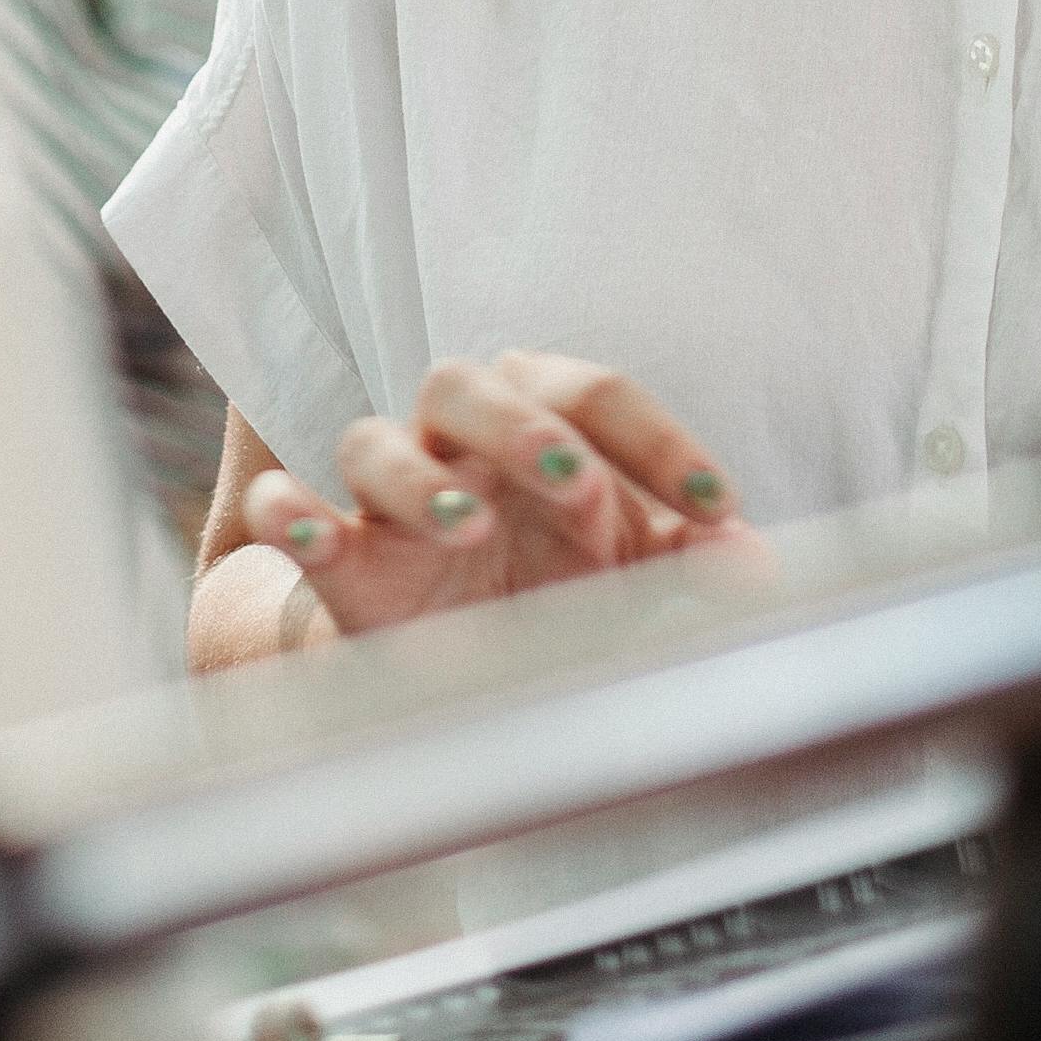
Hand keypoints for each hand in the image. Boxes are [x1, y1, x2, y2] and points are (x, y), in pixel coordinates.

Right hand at [231, 351, 748, 635]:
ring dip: (420, 477)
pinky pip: (285, 510)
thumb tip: (755, 561)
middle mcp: (460, 439)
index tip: (719, 507)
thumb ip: (692, 559)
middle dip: (522, 425)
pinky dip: (293, 516)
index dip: (662, 444)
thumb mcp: (635, 572)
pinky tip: (318, 538)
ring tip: (470, 524)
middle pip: (466, 382)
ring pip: (373, 440)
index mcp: (542, 419)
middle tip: (576, 483)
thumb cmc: (558, 582)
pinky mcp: (337, 557)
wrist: (470, 658)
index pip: (595, 393)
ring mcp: (390, 494)